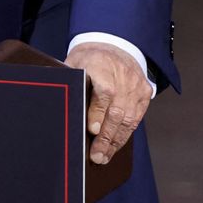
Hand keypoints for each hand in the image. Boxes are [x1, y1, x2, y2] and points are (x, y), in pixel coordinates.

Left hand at [65, 42, 151, 164]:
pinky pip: (136, 118)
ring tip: (104, 156)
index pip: (104, 91)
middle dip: (106, 136)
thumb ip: (69, 81)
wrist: (114, 46)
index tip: (92, 130)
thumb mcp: (74, 63)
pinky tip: (115, 146)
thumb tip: (57, 101)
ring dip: (116, 141)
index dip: (98, 112)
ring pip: (128, 118)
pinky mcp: (145, 92)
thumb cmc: (89, 60)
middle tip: (96, 156)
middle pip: (117, 110)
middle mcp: (122, 75)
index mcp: (101, 65)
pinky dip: (125, 134)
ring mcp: (136, 84)